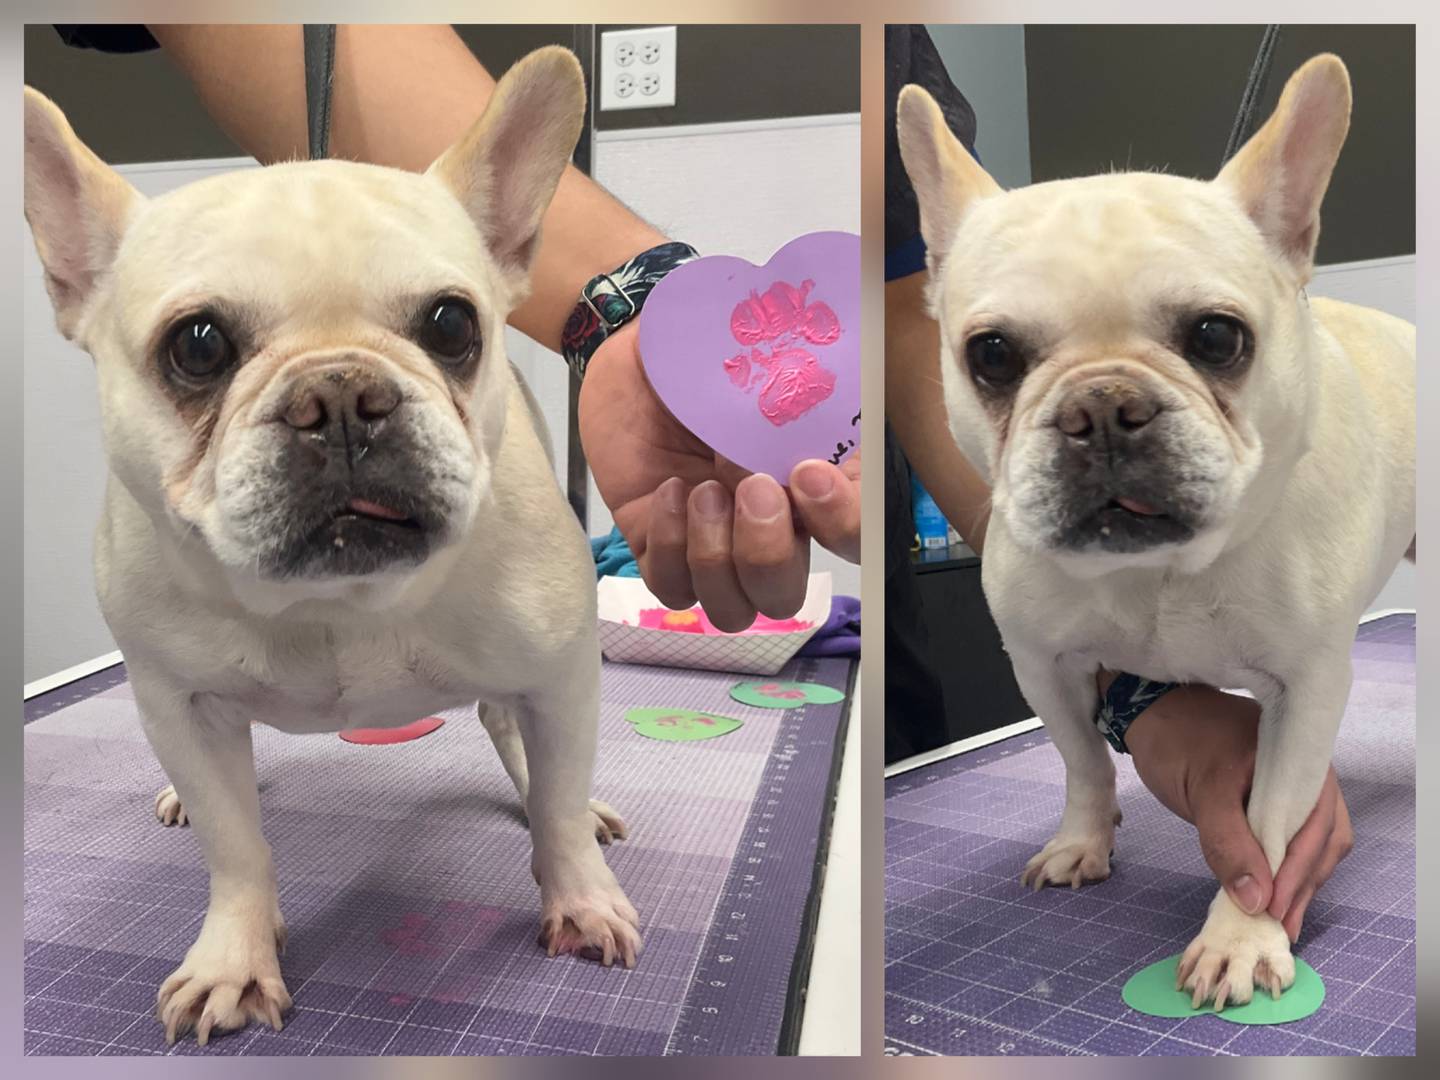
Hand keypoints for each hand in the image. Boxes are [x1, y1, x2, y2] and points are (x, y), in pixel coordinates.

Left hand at [578, 323, 859, 631]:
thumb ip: (808, 397)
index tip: (808, 475)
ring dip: (715, 556)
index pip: (859, 539)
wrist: (646, 349)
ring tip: (700, 490)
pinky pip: (674, 589)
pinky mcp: (662, 548)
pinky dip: (671, 546)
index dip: (842, 525)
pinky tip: (668, 492)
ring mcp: (716, 544)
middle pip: (786, 596)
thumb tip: (820, 425)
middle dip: (766, 551)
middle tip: (747, 485)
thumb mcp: (770, 363)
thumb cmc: (718, 352)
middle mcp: (774, 528)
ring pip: (733, 610)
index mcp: (819, 486)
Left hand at [1117, 679, 1353, 941]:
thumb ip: (1228, 844)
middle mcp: (1308, 778)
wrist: (1152, 711)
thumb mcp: (1202, 792)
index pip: (1316, 829)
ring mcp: (1293, 791)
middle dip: (1301, 886)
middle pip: (1321, 843)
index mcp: (1302, 764)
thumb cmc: (1178, 741)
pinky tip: (1267, 897)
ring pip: (1309, 846)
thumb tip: (1258, 901)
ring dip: (1295, 883)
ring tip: (1278, 923)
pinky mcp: (1272, 804)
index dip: (1299, 873)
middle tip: (1279, 927)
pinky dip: (1280, 870)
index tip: (1275, 909)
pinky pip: (1288, 840)